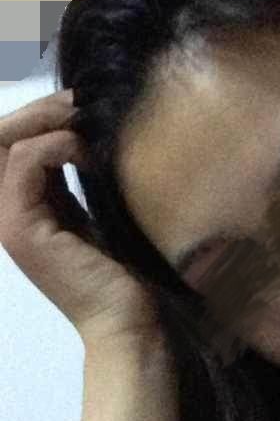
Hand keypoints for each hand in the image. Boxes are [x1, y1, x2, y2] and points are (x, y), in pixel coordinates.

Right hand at [0, 89, 162, 344]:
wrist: (127, 319)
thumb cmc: (124, 271)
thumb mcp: (100, 213)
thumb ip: (83, 180)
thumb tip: (92, 133)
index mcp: (25, 205)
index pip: (11, 142)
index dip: (39, 115)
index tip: (82, 106)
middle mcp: (7, 210)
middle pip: (0, 136)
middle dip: (39, 109)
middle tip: (80, 101)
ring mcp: (8, 220)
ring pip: (5, 141)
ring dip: (46, 120)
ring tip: (83, 119)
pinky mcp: (21, 228)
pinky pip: (26, 162)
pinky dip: (58, 145)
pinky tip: (88, 152)